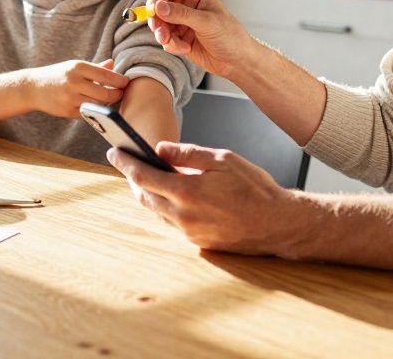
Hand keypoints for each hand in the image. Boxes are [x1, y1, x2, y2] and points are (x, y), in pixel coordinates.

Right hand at [27, 59, 127, 118]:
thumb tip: (113, 64)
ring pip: (98, 105)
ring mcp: (70, 98)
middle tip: (121, 93)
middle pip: (104, 93)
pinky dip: (95, 110)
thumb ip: (95, 67)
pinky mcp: (67, 111)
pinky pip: (88, 113)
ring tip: (109, 99)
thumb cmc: (58, 75)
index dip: (119, 80)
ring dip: (107, 103)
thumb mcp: (74, 66)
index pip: (105, 75)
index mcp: (77, 67)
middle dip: (116, 94)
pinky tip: (97, 106)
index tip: (126, 82)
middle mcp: (74, 82)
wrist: (33, 88)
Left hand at [107, 141, 301, 256]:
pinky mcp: (198, 242)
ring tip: (148, 176)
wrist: (278, 224)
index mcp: (186, 192)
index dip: (125, 163)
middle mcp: (182, 217)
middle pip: (144, 197)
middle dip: (133, 179)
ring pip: (158, 211)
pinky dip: (167, 206)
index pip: (143, 176)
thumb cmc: (255, 189)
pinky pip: (173, 222)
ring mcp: (189, 233)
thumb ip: (188, 154)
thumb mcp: (223, 159)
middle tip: (127, 163)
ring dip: (150, 194)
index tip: (114, 152)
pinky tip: (173, 195)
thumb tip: (160, 150)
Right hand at [146, 0, 255, 78]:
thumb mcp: (206, 23)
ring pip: (160, 25)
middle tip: (162, 35)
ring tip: (178, 45)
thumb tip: (158, 6)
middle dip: (158, 22)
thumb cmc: (229, 36)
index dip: (156, 0)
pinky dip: (171, 45)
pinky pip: (165, 38)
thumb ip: (181, 14)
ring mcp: (181, 20)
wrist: (237, 60)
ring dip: (165, 36)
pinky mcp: (179, 36)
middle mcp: (186, 4)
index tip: (152, 14)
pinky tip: (186, 49)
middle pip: (158, 7)